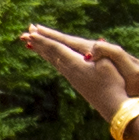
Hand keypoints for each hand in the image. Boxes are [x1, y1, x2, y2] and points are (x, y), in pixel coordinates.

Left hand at [17, 26, 138, 110]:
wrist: (114, 106)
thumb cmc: (113, 84)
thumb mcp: (108, 65)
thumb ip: (99, 54)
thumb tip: (90, 50)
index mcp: (76, 64)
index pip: (55, 49)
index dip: (44, 40)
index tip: (31, 33)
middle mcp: (70, 71)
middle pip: (49, 54)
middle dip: (38, 43)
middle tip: (24, 34)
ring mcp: (72, 77)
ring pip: (52, 61)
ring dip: (42, 51)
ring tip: (32, 43)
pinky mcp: (76, 82)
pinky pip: (59, 66)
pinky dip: (51, 59)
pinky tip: (50, 57)